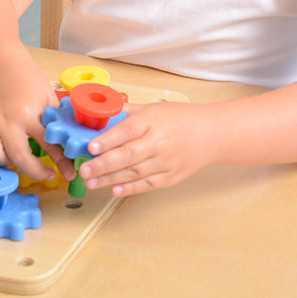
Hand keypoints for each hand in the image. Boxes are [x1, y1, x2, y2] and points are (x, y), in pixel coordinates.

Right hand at [0, 64, 76, 181]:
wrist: (2, 68)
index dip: (61, 162)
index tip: (68, 173)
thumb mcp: (48, 100)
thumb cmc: (29, 83)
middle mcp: (5, 121)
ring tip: (20, 159)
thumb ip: (57, 125)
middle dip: (36, 172)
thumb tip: (73, 147)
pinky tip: (5, 154)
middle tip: (47, 174)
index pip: (47, 145)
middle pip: (19, 157)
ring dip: (8, 163)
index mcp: (27, 113)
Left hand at [78, 101, 215, 195]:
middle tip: (84, 169)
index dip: (107, 140)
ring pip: (135, 172)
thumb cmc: (180, 118)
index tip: (90, 147)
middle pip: (128, 155)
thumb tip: (100, 112)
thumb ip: (127, 112)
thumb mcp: (153, 107)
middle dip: (103, 164)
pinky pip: (148, 184)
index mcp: (153, 121)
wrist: (211, 134)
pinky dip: (130, 188)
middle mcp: (160, 142)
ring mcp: (167, 161)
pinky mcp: (172, 177)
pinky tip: (114, 189)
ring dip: (110, 179)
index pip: (127, 131)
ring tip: (91, 182)